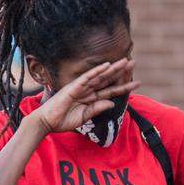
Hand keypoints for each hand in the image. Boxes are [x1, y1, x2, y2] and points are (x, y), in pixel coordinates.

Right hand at [24, 59, 139, 135]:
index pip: (110, 91)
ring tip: (126, 61)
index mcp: (90, 99)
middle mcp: (87, 91)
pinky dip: (97, 71)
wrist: (47, 122)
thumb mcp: (84, 117)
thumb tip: (112, 103)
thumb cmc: (62, 121)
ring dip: (113, 68)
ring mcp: (81, 87)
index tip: (137, 82)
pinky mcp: (73, 87)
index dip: (123, 86)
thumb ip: (97, 109)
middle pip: (107, 79)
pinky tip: (107, 65)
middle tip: (134, 63)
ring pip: (100, 76)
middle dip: (121, 72)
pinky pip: (87, 77)